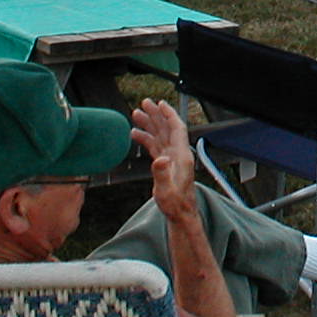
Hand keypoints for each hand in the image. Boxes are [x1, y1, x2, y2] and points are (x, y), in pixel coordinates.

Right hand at [130, 98, 197, 224]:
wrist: (180, 213)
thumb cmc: (175, 203)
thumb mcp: (166, 191)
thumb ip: (162, 174)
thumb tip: (159, 159)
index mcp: (181, 156)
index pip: (177, 128)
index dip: (169, 114)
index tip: (160, 103)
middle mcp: (177, 154)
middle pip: (167, 128)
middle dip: (156, 115)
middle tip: (144, 103)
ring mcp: (172, 158)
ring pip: (160, 135)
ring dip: (149, 124)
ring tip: (136, 114)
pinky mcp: (166, 164)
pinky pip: (155, 146)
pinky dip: (146, 138)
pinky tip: (135, 134)